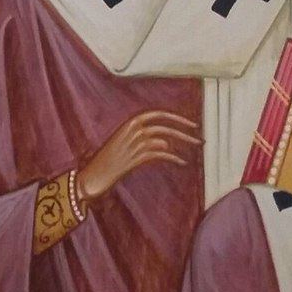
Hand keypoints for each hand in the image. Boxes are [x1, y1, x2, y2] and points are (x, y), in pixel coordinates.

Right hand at [76, 110, 201, 201]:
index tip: (192, 123)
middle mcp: (132, 130)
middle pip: (164, 126)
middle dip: (185, 132)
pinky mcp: (134, 158)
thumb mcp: (127, 145)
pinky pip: (159, 154)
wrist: (91, 177)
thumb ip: (146, 140)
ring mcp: (133, 144)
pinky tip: (182, 162)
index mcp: (129, 123)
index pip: (158, 114)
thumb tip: (166, 141)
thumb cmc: (108, 162)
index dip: (177, 117)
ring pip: (164, 139)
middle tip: (200, 139)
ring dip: (182, 144)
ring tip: (195, 149)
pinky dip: (173, 157)